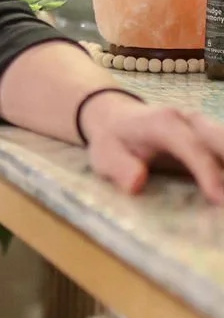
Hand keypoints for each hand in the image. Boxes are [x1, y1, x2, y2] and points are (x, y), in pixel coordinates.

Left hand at [79, 92, 223, 203]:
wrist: (117, 118)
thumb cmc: (113, 141)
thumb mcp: (104, 156)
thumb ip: (120, 169)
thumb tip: (137, 184)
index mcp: (164, 123)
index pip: (191, 147)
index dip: (208, 172)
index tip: (220, 199)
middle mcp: (190, 120)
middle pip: (223, 140)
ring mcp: (206, 126)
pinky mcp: (213, 136)